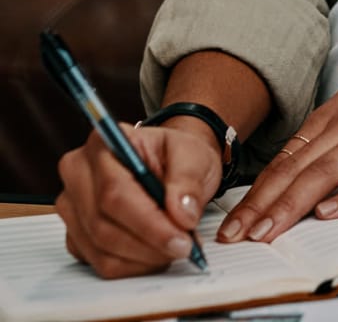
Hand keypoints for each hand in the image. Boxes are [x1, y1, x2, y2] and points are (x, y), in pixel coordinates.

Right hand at [55, 122, 220, 277]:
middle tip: (185, 247)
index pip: (114, 192)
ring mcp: (72, 207)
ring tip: (175, 247)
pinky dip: (133, 265)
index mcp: (103, 144)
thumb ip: (188, 179)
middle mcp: (78, 173)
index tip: (180, 239)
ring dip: (144, 257)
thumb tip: (182, 215)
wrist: (169, 164)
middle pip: (103, 225)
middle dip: (149, 244)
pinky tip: (156, 252)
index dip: (147, 222)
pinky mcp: (76, 236)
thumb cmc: (175, 155)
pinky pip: (100, 263)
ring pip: (101, 249)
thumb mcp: (193, 153)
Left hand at [217, 0, 337, 244]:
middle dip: (259, 206)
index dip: (255, 194)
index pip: (285, 160)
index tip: (231, 222)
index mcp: (335, 115)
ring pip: (325, 172)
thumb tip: (310, 167)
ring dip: (290, 205)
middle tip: (230, 237)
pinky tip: (330, 213)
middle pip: (296, 169)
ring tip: (263, 233)